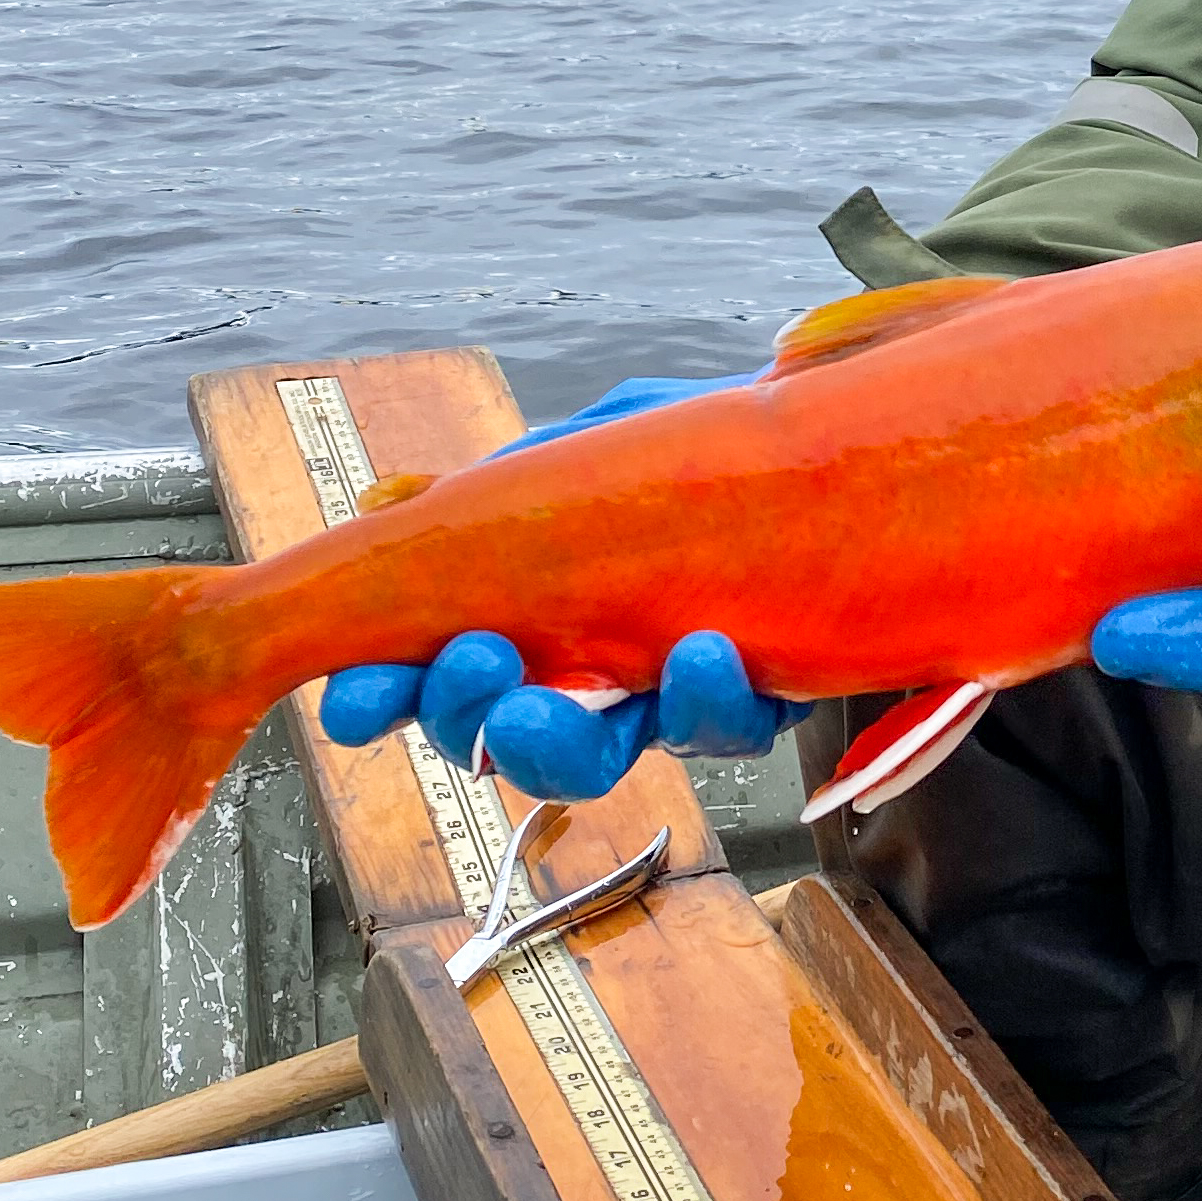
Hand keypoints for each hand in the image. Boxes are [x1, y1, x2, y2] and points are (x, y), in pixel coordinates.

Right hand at [316, 372, 797, 798]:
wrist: (845, 446)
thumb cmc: (710, 446)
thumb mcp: (598, 441)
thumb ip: (513, 478)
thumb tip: (390, 505)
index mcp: (533, 612)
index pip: (434, 674)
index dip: (383, 698)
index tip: (356, 697)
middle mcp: (593, 670)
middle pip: (500, 735)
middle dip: (468, 717)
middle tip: (475, 664)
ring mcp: (668, 694)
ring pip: (598, 759)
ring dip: (561, 741)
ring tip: (554, 697)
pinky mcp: (757, 698)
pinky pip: (723, 730)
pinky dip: (703, 702)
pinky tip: (698, 654)